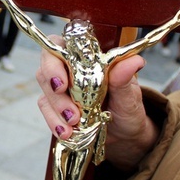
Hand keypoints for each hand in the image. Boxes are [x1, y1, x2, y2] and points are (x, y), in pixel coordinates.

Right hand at [36, 36, 158, 171]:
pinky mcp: (56, 109)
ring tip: (73, 126)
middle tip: (71, 112)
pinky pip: (48, 113)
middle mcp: (69, 69)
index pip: (59, 46)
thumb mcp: (130, 94)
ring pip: (46, 93)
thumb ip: (125, 78)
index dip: (54, 61)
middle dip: (55, 92)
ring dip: (56, 112)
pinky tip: (67, 133)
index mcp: (86, 57)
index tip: (63, 83)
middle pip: (46, 69)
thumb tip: (134, 62)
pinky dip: (55, 124)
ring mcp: (61, 90)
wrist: (126, 133)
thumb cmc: (128, 107)